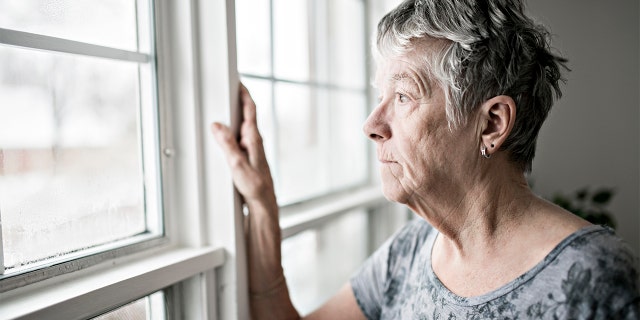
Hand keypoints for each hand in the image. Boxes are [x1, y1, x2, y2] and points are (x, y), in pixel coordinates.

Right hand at [211, 84, 275, 205]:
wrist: (263, 202)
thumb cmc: (255, 186)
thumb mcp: (237, 165)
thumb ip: (227, 144)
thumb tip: (217, 126)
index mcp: (254, 139)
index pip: (250, 110)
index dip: (244, 94)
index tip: (238, 81)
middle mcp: (254, 141)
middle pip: (246, 115)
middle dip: (237, 101)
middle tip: (227, 89)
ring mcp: (252, 148)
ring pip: (241, 127)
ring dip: (233, 117)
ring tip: (222, 108)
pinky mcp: (248, 156)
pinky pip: (238, 138)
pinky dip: (231, 132)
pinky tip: (223, 135)